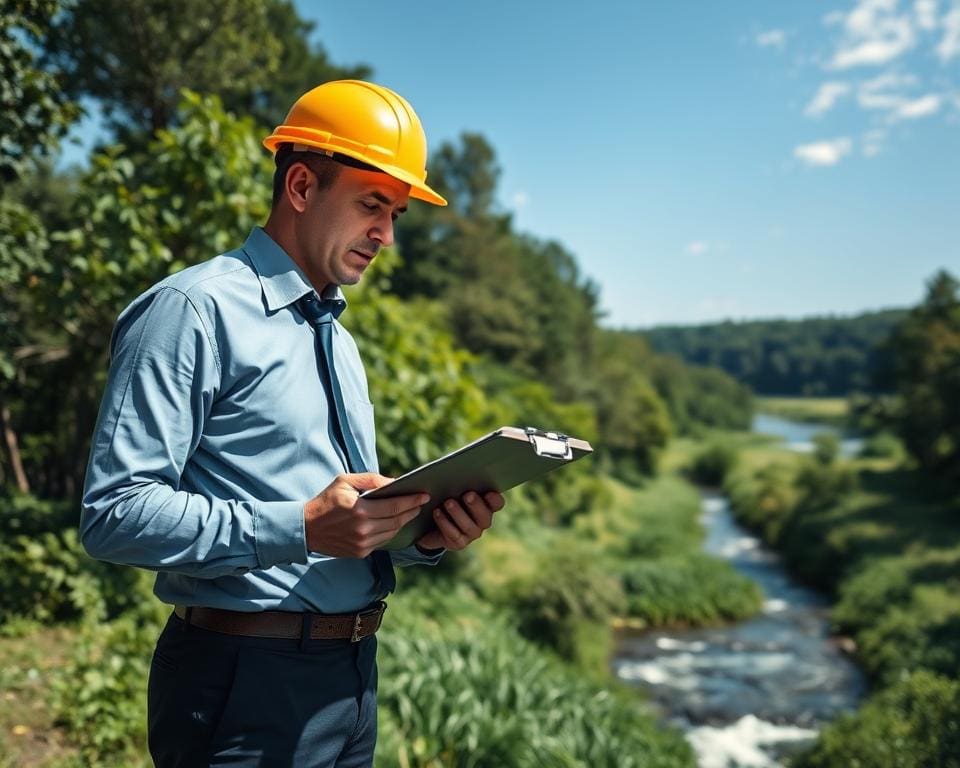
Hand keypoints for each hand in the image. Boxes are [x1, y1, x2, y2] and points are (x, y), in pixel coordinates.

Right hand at [304, 473, 427, 556]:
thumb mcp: (345, 482)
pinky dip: (391, 531)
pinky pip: (382, 541)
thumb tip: (394, 482)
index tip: (424, 495)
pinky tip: (395, 522)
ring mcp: (362, 543)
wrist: (306, 528)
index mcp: (360, 509)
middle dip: (412, 510)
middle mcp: (363, 529)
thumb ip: (371, 480)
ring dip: (404, 522)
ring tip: (411, 511)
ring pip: (392, 532)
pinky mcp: (360, 552)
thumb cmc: (326, 500)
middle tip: (421, 503)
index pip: (395, 506)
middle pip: (397, 520)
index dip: (412, 500)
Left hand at [416, 491, 503, 551]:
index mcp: (485, 505)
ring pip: (470, 527)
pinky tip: (437, 512)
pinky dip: (445, 523)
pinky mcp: (459, 543)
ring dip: (459, 514)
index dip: (495, 499)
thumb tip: (451, 475)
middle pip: (485, 516)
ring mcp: (471, 534)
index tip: (489, 492)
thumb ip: (456, 483)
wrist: (431, 524)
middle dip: (476, 505)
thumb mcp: (451, 489)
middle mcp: (482, 521)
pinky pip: (454, 535)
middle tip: (467, 495)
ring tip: (448, 502)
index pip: (497, 504)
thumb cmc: (444, 499)